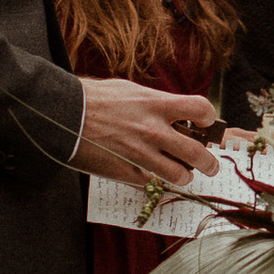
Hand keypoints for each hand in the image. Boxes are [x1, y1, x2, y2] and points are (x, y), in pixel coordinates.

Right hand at [72, 80, 219, 187]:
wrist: (62, 114)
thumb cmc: (92, 98)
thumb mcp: (129, 91)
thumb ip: (154, 103)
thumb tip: (173, 112)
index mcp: (156, 105)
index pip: (200, 109)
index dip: (208, 118)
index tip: (206, 124)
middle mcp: (153, 130)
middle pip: (197, 152)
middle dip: (210, 162)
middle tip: (211, 166)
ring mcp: (140, 154)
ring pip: (179, 175)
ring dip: (184, 176)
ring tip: (182, 174)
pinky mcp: (125, 173)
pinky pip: (149, 182)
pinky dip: (151, 179)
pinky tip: (145, 173)